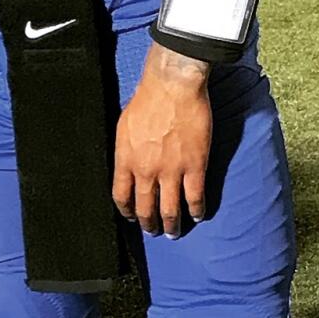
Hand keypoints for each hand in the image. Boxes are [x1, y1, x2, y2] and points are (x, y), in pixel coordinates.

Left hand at [113, 45, 212, 237]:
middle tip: (153, 231)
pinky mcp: (194, 166)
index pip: (121, 196)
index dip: (127, 210)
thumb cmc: (148, 98)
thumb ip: (127, 150)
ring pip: (169, 209)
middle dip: (148, 224)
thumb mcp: (125, 126)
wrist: (172, 86)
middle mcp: (146, 170)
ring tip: (173, 232)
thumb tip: (128, 163)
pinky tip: (197, 215)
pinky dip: (196, 209)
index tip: (131, 216)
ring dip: (171, 224)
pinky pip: (195, 196)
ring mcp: (171, 171)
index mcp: (126, 159)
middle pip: (145, 207)